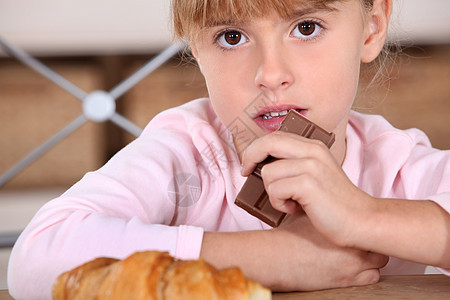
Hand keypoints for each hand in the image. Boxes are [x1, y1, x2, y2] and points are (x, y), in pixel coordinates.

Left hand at [241, 131, 374, 246]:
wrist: (360, 220)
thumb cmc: (333, 202)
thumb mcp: (315, 174)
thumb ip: (294, 164)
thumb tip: (260, 166)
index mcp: (313, 146)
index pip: (275, 136)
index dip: (256, 147)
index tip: (248, 162)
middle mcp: (312, 151)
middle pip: (267, 142)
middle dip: (249, 157)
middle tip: (245, 172)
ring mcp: (311, 166)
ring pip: (267, 172)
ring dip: (272, 191)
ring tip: (289, 201)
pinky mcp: (308, 184)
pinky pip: (275, 189)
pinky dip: (279, 203)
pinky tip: (294, 208)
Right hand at [268, 213, 388, 290]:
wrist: (279, 257)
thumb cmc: (289, 237)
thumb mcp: (305, 214)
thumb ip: (321, 209)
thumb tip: (325, 201)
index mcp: (344, 223)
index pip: (369, 221)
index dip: (365, 223)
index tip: (361, 225)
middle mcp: (353, 242)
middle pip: (377, 239)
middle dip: (369, 240)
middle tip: (361, 239)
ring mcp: (353, 262)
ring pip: (380, 260)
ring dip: (371, 258)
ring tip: (357, 255)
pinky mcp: (348, 280)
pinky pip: (373, 277)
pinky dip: (366, 274)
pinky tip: (353, 269)